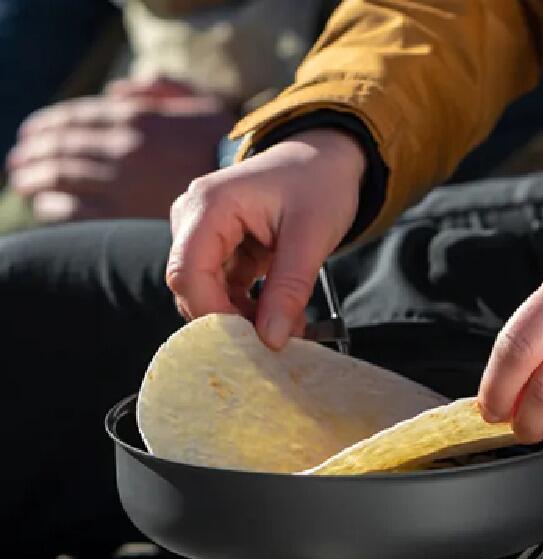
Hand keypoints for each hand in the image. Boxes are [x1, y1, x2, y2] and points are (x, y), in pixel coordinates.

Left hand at [6, 78, 234, 221]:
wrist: (253, 200)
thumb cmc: (230, 157)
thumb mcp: (204, 106)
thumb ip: (164, 91)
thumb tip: (121, 92)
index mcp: (138, 120)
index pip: (78, 117)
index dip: (50, 124)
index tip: (33, 133)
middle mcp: (124, 149)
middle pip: (62, 146)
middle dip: (34, 152)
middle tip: (19, 161)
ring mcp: (121, 184)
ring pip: (60, 176)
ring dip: (34, 177)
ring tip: (23, 181)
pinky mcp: (123, 217)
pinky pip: (74, 210)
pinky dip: (53, 206)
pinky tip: (46, 205)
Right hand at [166, 128, 365, 348]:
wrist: (324, 161)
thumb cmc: (319, 184)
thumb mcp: (312, 237)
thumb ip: (290, 289)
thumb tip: (271, 341)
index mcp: (209, 204)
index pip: (187, 272)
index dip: (213, 314)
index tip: (252, 342)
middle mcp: (194, 218)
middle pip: (191, 288)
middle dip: (231, 321)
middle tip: (278, 340)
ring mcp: (203, 234)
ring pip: (207, 295)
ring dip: (245, 320)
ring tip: (289, 326)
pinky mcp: (218, 251)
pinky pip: (223, 292)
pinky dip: (250, 311)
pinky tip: (282, 317)